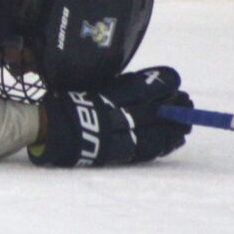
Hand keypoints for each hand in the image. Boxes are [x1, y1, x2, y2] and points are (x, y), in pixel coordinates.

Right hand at [29, 67, 192, 166]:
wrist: (45, 131)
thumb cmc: (65, 103)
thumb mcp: (88, 86)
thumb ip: (113, 86)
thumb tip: (145, 84)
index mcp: (104, 95)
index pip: (139, 87)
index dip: (159, 83)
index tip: (174, 80)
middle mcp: (110, 116)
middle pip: (150, 110)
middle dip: (172, 107)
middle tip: (188, 103)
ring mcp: (113, 136)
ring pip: (151, 133)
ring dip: (172, 128)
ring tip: (187, 125)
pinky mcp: (113, 154)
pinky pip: (142, 151)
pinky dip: (161, 146)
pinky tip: (174, 142)